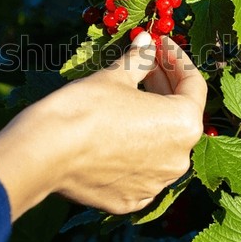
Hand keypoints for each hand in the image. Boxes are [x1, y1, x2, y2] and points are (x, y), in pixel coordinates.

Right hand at [0, 33, 206, 219]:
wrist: (46, 152)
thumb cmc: (87, 107)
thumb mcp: (116, 76)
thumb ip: (140, 59)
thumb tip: (146, 42)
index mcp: (184, 125)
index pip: (194, 84)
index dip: (177, 58)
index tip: (161, 44)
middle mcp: (179, 159)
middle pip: (180, 115)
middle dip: (165, 84)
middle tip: (146, 63)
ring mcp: (155, 184)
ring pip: (163, 143)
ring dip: (152, 117)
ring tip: (131, 94)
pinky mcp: (131, 199)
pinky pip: (142, 167)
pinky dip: (137, 146)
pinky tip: (119, 129)